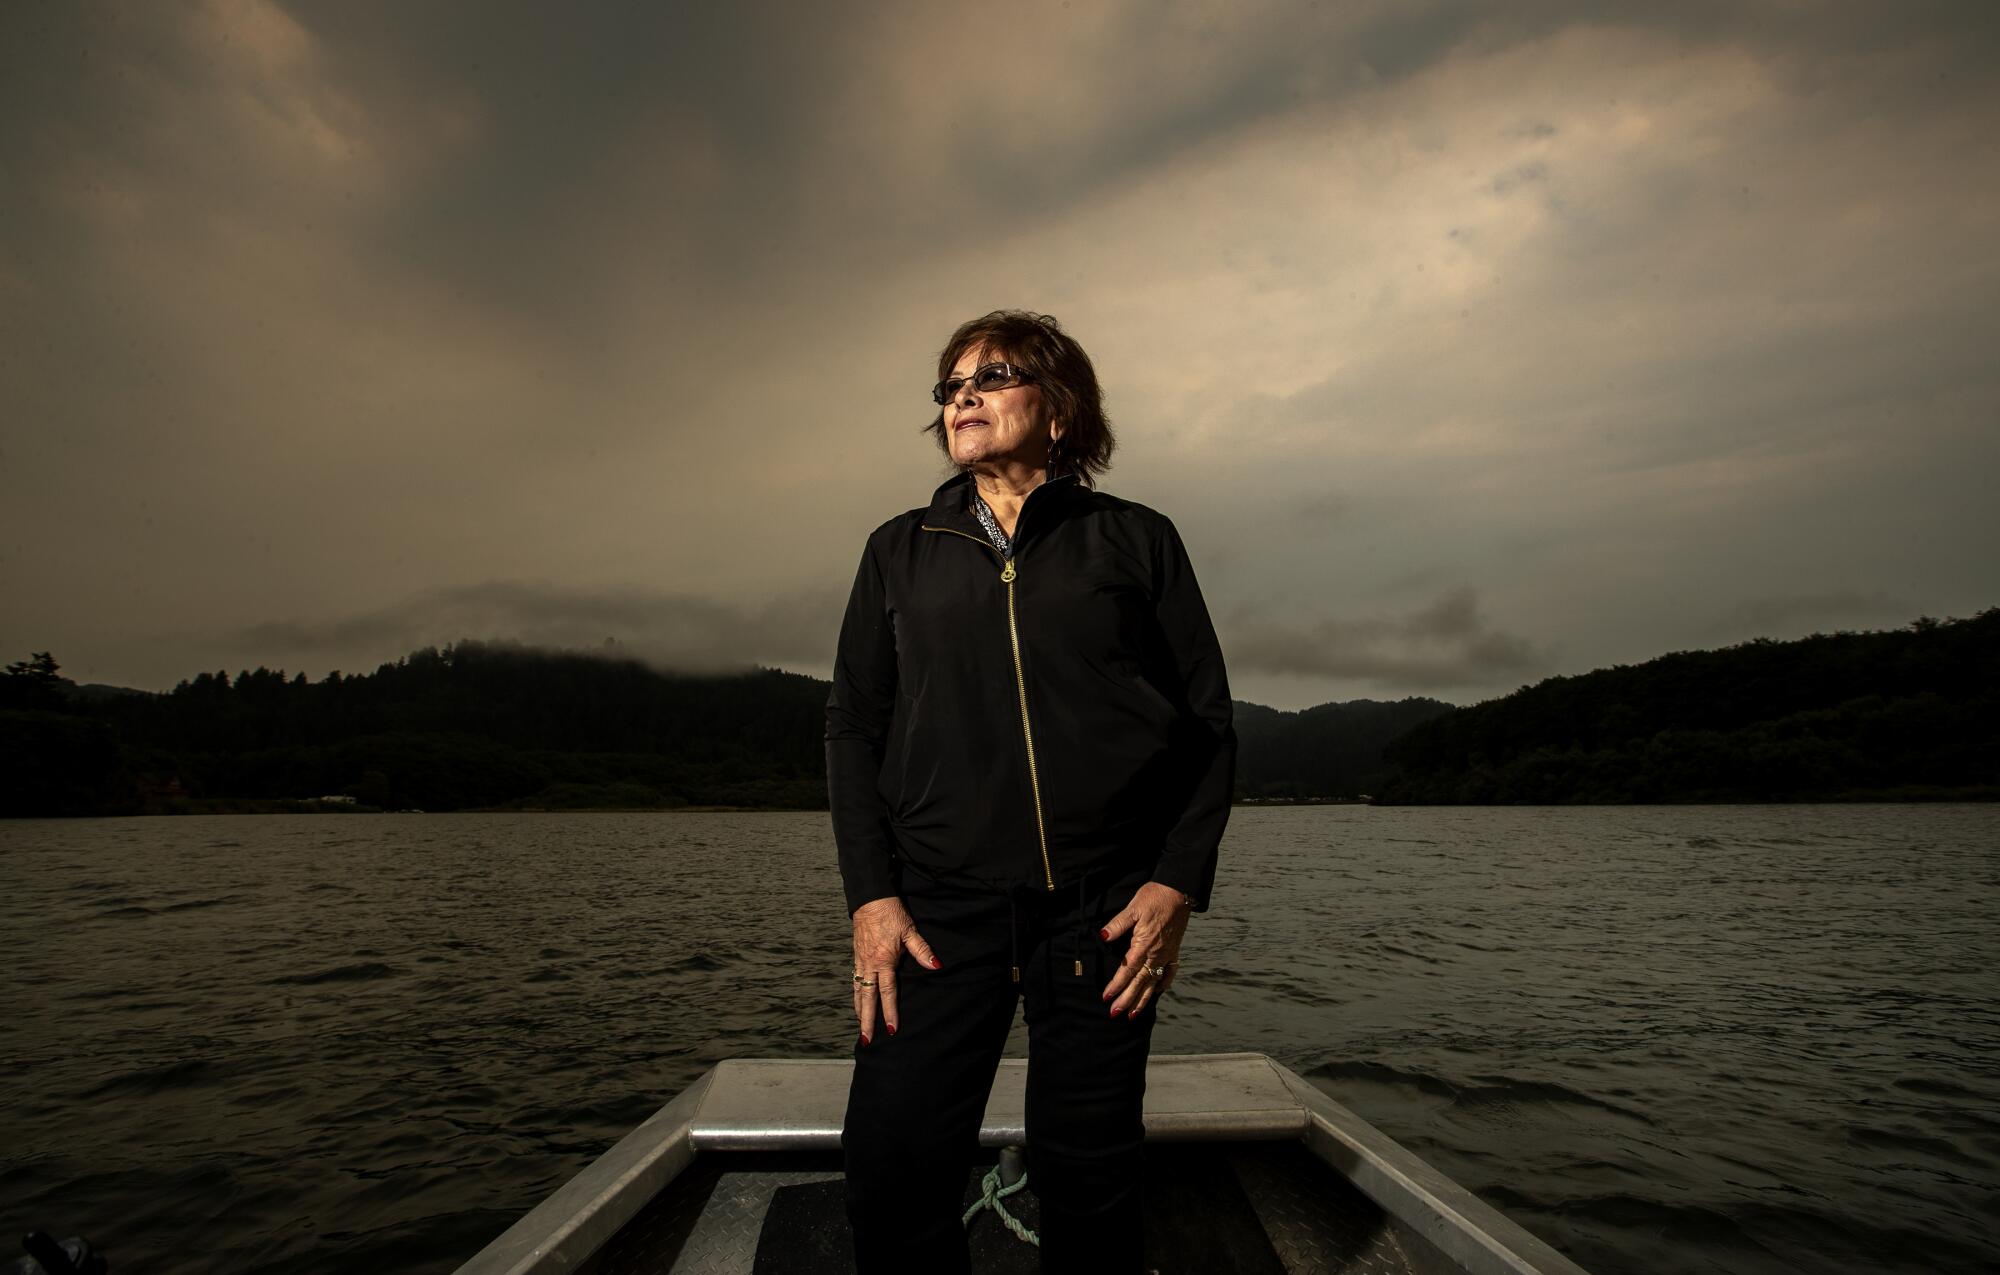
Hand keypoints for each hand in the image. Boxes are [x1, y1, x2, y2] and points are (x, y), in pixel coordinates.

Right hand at [850, 896, 940, 1044]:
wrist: (870, 898)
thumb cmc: (892, 913)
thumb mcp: (910, 930)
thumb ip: (922, 951)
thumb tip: (936, 966)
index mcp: (884, 960)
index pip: (888, 992)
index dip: (889, 1012)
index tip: (891, 1030)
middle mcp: (870, 964)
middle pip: (867, 998)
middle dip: (867, 1021)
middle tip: (865, 1040)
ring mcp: (861, 960)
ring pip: (857, 991)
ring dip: (859, 1010)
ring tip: (861, 1026)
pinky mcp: (856, 955)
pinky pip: (854, 980)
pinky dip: (855, 994)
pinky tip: (857, 1000)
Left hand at [1099, 882, 1190, 1016]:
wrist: (1179, 892)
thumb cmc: (1154, 897)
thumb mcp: (1133, 908)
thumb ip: (1118, 925)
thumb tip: (1103, 936)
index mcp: (1144, 945)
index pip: (1128, 970)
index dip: (1117, 985)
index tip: (1106, 997)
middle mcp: (1156, 954)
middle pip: (1140, 982)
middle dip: (1127, 1000)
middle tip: (1115, 1014)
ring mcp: (1167, 955)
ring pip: (1154, 982)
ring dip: (1143, 999)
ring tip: (1133, 1015)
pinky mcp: (1174, 951)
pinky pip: (1169, 973)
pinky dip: (1163, 984)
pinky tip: (1157, 992)